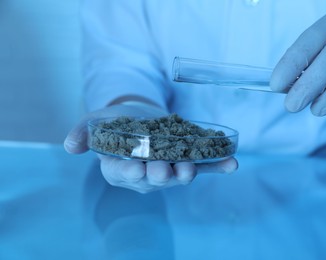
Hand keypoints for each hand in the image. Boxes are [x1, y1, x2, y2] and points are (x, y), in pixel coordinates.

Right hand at [64, 102, 237, 192]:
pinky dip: (217, 166)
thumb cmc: (115, 122)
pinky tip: (231, 163)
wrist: (140, 117)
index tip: (134, 167)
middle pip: (153, 178)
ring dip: (187, 172)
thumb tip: (69, 146)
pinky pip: (203, 166)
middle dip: (160, 175)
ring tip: (193, 167)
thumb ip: (82, 133)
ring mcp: (169, 169)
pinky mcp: (187, 160)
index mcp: (120, 168)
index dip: (127, 171)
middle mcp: (146, 174)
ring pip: (178, 175)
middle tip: (166, 170)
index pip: (122, 173)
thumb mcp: (95, 122)